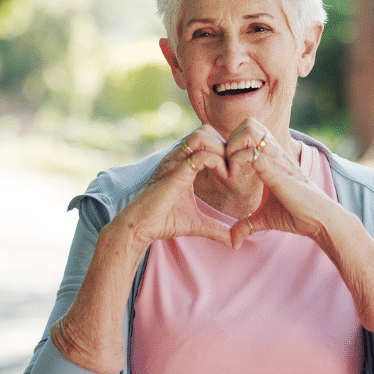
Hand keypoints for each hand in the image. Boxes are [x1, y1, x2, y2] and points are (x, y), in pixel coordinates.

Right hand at [114, 125, 232, 248]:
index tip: (234, 172)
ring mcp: (175, 162)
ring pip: (203, 135)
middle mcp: (178, 157)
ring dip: (221, 150)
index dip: (224, 150)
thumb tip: (235, 242)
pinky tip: (225, 176)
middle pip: (206, 130)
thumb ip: (217, 229)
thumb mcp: (197, 223)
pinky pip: (200, 156)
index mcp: (182, 163)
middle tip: (234, 169)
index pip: (207, 139)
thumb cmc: (162, 222)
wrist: (139, 227)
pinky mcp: (175, 173)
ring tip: (229, 171)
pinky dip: (218, 162)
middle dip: (225, 145)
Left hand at [224, 119, 334, 248]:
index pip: (249, 130)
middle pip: (248, 122)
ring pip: (249, 129)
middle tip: (227, 164)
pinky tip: (235, 177)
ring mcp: (275, 158)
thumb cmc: (297, 216)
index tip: (228, 167)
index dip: (233, 143)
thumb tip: (233, 240)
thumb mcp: (265, 219)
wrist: (318, 220)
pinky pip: (251, 151)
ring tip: (231, 168)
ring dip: (233, 146)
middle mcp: (274, 152)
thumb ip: (247, 225)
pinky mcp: (275, 169)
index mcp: (272, 157)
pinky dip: (237, 160)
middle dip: (230, 140)